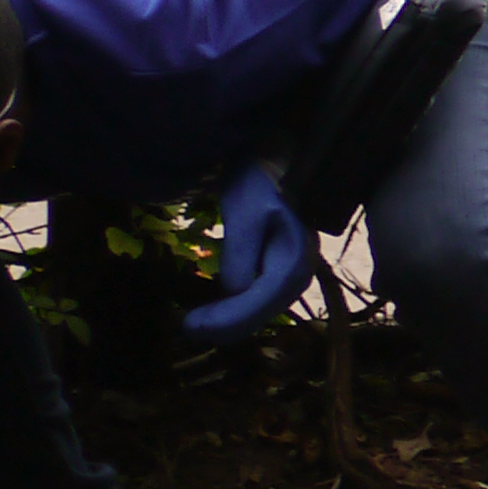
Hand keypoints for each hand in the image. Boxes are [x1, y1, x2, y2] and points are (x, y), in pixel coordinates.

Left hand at [182, 162, 316, 340]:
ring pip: (263, 310)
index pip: (257, 304)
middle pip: (263, 313)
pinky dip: (238, 309)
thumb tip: (232, 293)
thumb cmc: (261, 181)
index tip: (188, 325)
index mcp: (294, 260)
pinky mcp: (283, 269)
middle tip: (186, 327)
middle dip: (225, 325)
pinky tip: (219, 307)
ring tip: (198, 322)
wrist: (281, 161)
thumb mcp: (244, 212)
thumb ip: (240, 255)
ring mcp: (294, 273)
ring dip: (231, 321)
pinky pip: (262, 299)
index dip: (223, 320)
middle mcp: (301, 273)